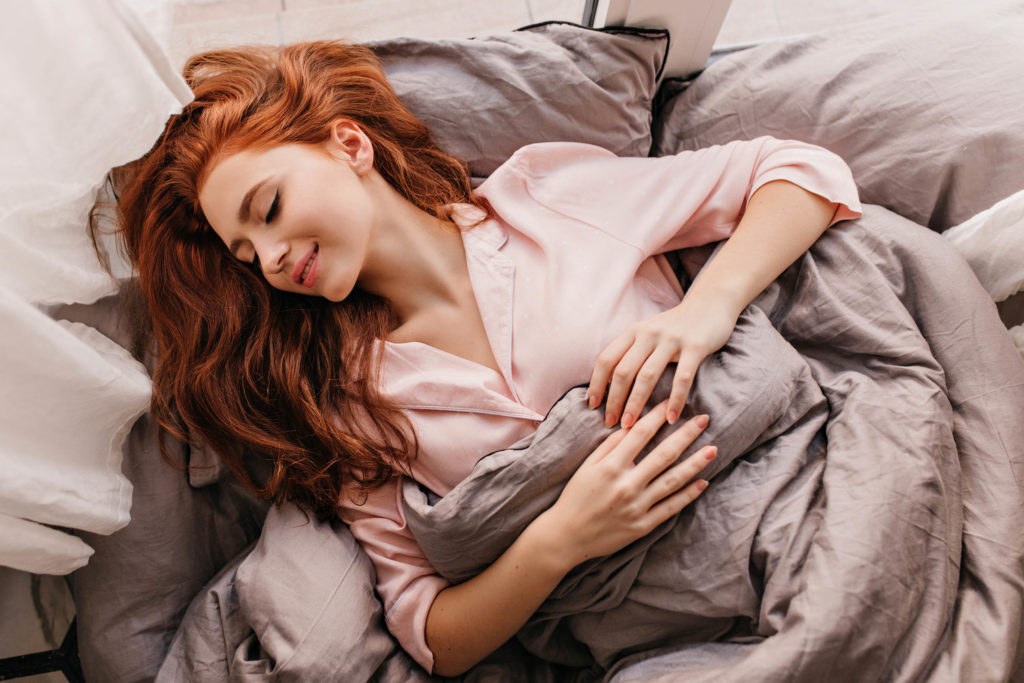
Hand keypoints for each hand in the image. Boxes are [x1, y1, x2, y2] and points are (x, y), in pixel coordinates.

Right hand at [536, 403, 714, 568]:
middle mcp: (626, 485)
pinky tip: (703, 481)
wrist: (567, 536)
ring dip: (695, 463)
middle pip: (663, 455)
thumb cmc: (575, 497)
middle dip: (686, 435)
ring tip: (713, 449)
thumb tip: (631, 426)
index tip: (671, 403)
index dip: (657, 416)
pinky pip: (671, 507)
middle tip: (704, 420)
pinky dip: (688, 494)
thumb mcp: (586, 466)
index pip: (640, 435)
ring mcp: (637, 506)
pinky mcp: (643, 525)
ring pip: (673, 480)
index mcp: (610, 467)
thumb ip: (610, 446)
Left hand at [587, 296, 738, 427]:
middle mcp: (648, 333)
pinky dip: (675, 400)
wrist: (710, 305)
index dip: (597, 383)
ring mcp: (671, 339)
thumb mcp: (648, 333)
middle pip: (623, 371)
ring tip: (632, 426)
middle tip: (611, 423)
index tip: (593, 406)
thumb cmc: (674, 327)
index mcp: (633, 331)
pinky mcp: (695, 346)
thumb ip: (630, 352)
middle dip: (614, 400)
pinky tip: (670, 419)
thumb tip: (608, 382)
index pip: (606, 358)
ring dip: (637, 404)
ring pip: (647, 376)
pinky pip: (682, 378)